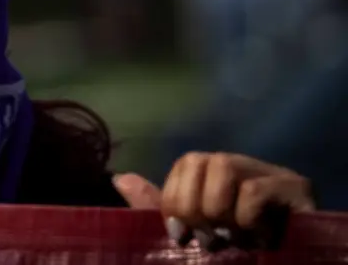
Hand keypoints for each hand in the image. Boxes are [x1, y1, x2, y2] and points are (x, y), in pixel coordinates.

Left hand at [113, 152, 314, 248]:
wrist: (283, 261)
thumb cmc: (232, 245)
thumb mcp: (189, 228)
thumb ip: (156, 206)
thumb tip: (119, 178)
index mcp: (212, 171)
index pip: (183, 163)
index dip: (175, 199)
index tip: (182, 234)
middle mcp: (239, 162)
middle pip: (199, 160)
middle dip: (195, 208)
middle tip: (211, 238)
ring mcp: (269, 171)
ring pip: (224, 165)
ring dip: (220, 211)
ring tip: (234, 236)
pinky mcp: (295, 187)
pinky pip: (254, 190)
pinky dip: (246, 219)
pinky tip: (258, 236)